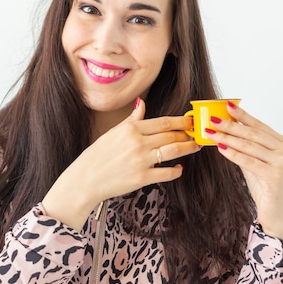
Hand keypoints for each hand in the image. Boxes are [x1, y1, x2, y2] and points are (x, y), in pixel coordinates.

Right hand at [42, 98, 199, 230]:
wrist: (85, 179)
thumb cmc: (97, 156)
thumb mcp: (113, 132)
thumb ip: (131, 119)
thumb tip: (142, 104)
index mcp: (130, 129)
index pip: (163, 122)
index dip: (180, 122)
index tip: (190, 121)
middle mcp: (137, 142)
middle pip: (171, 135)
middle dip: (187, 135)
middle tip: (196, 135)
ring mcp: (141, 160)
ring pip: (173, 151)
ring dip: (188, 148)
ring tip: (195, 147)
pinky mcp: (142, 178)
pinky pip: (166, 173)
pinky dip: (176, 171)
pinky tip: (179, 168)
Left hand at [205, 101, 282, 240]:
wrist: (278, 215)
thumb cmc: (266, 188)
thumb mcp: (256, 163)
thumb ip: (246, 148)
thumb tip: (227, 131)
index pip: (259, 126)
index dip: (242, 115)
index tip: (227, 105)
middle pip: (253, 134)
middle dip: (230, 125)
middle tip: (212, 119)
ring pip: (249, 146)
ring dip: (227, 137)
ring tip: (211, 132)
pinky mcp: (275, 175)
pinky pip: (248, 161)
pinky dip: (232, 154)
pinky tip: (220, 147)